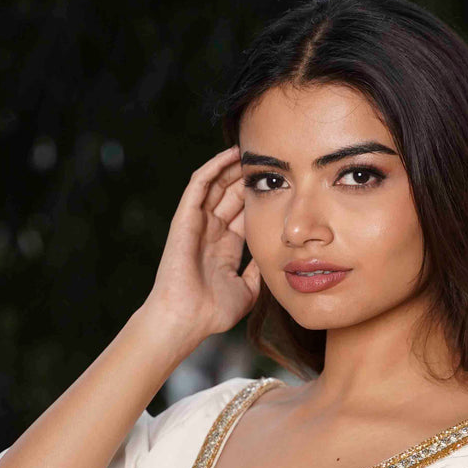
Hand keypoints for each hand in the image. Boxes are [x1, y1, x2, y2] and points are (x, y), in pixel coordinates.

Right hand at [141, 146, 261, 344]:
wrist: (186, 319)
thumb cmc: (212, 312)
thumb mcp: (248, 290)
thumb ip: (259, 271)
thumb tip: (277, 257)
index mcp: (224, 248)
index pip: (244, 213)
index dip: (261, 197)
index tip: (283, 183)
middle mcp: (210, 232)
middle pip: (232, 195)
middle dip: (249, 177)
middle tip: (272, 158)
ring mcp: (197, 224)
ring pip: (217, 184)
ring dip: (233, 166)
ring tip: (251, 148)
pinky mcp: (185, 218)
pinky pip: (199, 184)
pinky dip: (214, 167)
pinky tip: (231, 153)